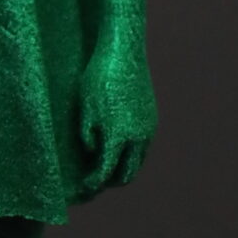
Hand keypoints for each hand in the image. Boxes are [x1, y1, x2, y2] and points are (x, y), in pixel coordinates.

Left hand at [78, 29, 156, 192]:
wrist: (124, 51)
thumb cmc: (98, 76)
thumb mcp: (84, 106)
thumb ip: (87, 134)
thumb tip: (93, 153)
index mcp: (118, 136)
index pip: (107, 171)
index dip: (95, 182)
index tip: (85, 186)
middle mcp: (138, 137)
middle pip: (127, 174)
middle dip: (111, 182)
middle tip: (95, 181)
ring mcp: (148, 129)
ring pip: (138, 161)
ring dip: (124, 169)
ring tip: (106, 167)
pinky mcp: (152, 118)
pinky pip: (143, 146)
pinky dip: (131, 154)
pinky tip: (118, 148)